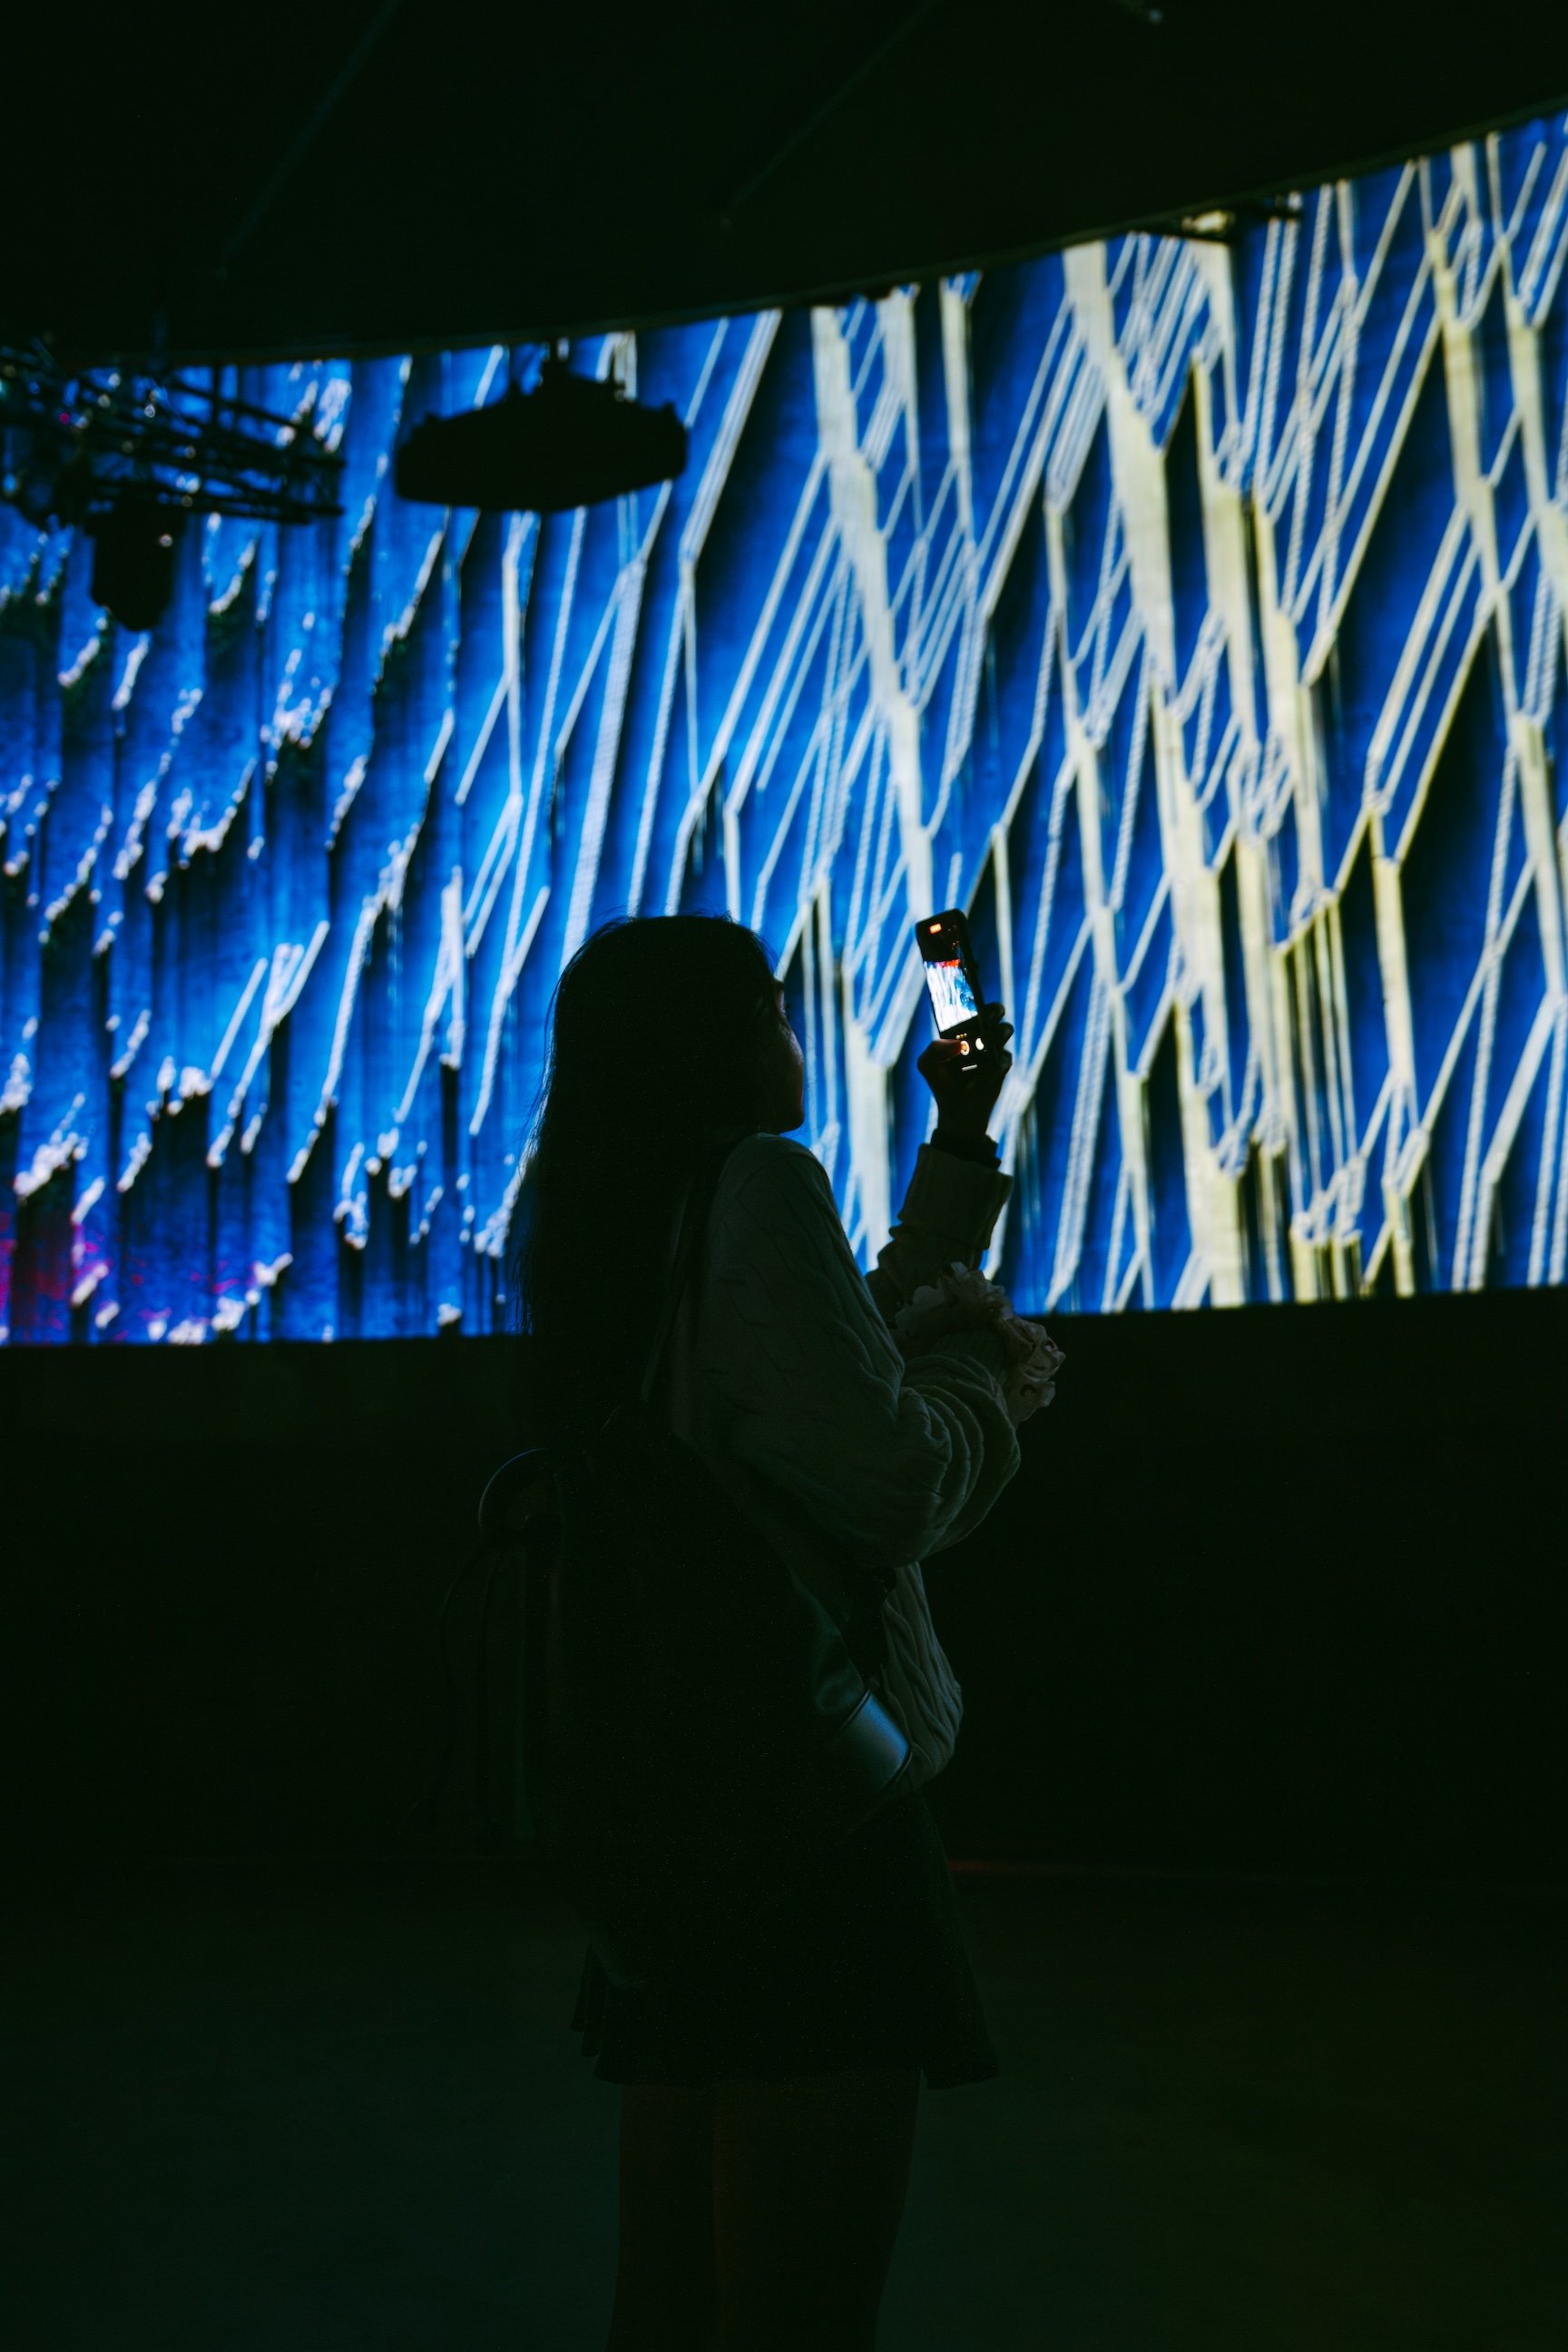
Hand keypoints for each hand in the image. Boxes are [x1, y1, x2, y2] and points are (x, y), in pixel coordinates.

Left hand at [917, 1002, 1013, 1137]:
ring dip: (993, 1034)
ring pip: (1004, 1029)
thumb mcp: (927, 1064)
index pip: (972, 1006)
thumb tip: (958, 1044)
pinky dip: (992, 1065)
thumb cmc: (942, 1083)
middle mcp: (981, 1036)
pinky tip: (979, 1077)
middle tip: (983, 1016)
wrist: (957, 1111)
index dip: (973, 998)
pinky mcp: (1002, 1066)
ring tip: (979, 1047)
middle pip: (994, 1011)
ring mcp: (994, 1049)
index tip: (970, 993)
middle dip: (992, 1009)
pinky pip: (1004, 1057)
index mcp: (963, 1030)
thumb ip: (934, 1049)